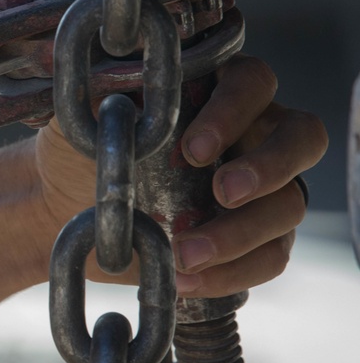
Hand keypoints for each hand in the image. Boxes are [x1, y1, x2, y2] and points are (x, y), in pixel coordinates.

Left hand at [36, 53, 326, 297]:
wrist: (61, 209)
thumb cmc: (78, 152)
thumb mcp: (82, 118)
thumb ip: (105, 95)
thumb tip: (119, 82)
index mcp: (214, 91)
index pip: (252, 83)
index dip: (233, 111)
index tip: (191, 149)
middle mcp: (250, 133)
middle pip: (301, 137)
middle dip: (268, 166)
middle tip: (222, 192)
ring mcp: (259, 189)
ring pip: (289, 205)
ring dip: (240, 234)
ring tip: (185, 254)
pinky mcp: (252, 239)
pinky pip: (271, 256)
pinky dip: (232, 272)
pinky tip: (187, 280)